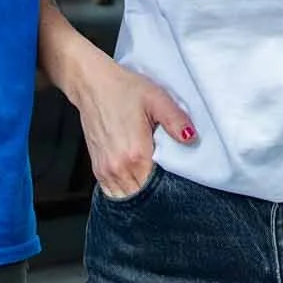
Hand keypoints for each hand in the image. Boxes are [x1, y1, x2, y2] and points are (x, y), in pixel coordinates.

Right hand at [69, 53, 194, 198]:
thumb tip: (191, 138)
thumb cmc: (122, 89)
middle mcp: (117, 167)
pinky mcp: (97, 168)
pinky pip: (113, 192)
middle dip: (156, 195)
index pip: (156, 189)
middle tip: (167, 182)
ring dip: (140, 194)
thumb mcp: (156, 99)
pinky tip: (136, 180)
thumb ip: (176, 121)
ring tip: (152, 182)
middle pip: (142, 197)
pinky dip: (126, 190)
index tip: (178, 182)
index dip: (169, 189)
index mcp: (135, 154)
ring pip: (126, 198)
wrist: (91, 84)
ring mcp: (105, 170)